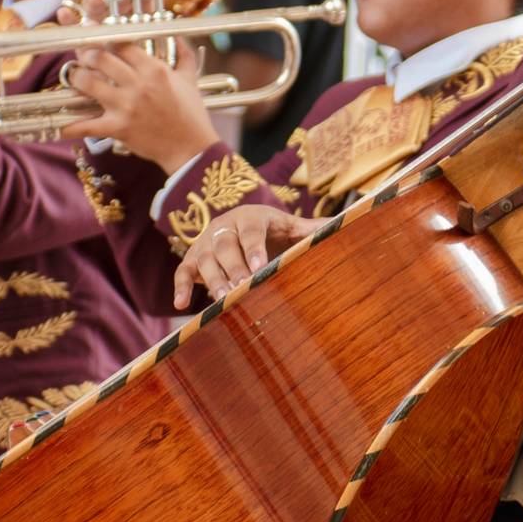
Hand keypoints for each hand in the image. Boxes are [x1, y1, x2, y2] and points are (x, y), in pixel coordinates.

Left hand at [58, 42, 218, 171]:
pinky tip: (61, 126)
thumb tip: (181, 38)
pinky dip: (71, 126)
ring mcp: (126, 106)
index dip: (104, 36)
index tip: (94, 32)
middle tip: (81, 53)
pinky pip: (87, 125)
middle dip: (85, 53)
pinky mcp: (118, 128)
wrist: (191, 147)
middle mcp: (138, 84)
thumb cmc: (192, 113)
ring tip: (74, 76)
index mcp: (155, 69)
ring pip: (88, 83)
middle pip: (100, 58)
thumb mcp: (191, 79)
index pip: (121, 44)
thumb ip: (184, 55)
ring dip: (76, 77)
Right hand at [174, 205, 322, 309]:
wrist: (235, 221)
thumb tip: (342, 225)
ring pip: (205, 258)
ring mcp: (205, 243)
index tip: (260, 267)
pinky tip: (182, 305)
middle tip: (242, 287)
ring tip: (222, 299)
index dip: (255, 248)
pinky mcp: (192, 259)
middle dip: (233, 267)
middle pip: (225, 245)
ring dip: (212, 279)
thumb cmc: (269, 230)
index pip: (252, 229)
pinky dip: (181, 287)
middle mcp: (224, 227)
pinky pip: (183, 271)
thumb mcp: (287, 226)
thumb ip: (309, 229)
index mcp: (251, 216)